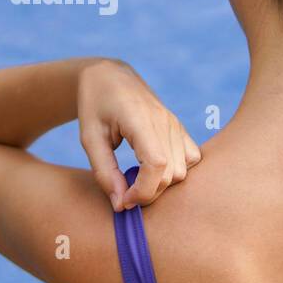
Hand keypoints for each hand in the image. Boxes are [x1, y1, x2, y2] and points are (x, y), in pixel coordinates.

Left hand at [77, 59, 201, 211]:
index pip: (157, 164)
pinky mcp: (179, 127)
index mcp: (139, 118)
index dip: (143, 191)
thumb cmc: (95, 106)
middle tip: (124, 194)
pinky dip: (176, 172)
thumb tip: (121, 205)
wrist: (110, 77)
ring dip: (162, 184)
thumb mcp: (89, 139)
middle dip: (149, 193)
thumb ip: (104, 172)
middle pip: (172, 172)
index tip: (124, 200)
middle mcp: (164, 121)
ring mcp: (175, 124)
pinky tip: (153, 170)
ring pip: (184, 170)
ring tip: (137, 180)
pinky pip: (192, 158)